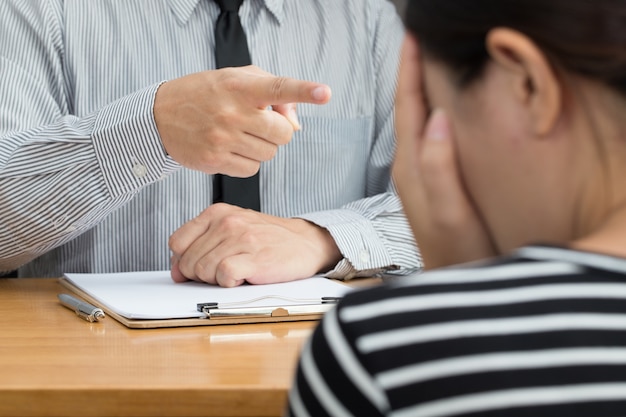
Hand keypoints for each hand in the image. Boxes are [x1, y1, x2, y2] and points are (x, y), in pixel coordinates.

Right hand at [154, 65, 331, 176]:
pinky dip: (248, 161)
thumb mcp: (238, 79)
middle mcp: (232, 113)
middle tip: (259, 122)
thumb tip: (296, 125)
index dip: (304, 90)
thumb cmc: (207, 93)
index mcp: (240, 87)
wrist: (160, 116)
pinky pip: (252, 170)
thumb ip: (275, 93)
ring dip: (262, 147)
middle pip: (283, 134)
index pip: (278, 88)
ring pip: (270, 154)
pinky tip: (230, 148)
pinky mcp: (215, 161)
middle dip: (278, 130)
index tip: (325, 92)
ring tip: (240, 134)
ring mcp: (223, 139)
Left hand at [168, 204, 341, 286]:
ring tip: (237, 271)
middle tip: (225, 269)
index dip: (183, 261)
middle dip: (202, 274)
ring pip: (203, 271)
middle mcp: (227, 222)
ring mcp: (241, 238)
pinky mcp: (254, 257)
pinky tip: (243, 276)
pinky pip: (223, 276)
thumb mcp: (231, 230)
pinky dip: (230, 283)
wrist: (305, 242)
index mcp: (217, 212)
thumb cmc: (268, 238)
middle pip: (188, 262)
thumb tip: (177, 271)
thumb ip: (201, 245)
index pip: (177, 242)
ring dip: (217, 280)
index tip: (198, 266)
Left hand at [392, 35, 495, 268]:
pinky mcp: (429, 183)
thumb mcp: (451, 213)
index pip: (408, 108)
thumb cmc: (459, 252)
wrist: (452, 283)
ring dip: (419, 90)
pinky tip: (440, 107)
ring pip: (415, 122)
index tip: (412, 37)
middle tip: (419, 39)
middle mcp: (409, 168)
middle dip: (412, 73)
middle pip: (408, 110)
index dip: (410, 72)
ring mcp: (418, 176)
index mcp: (413, 168)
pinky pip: (425, 137)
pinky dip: (429, 113)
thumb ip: (440, 168)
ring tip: (427, 63)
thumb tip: (437, 117)